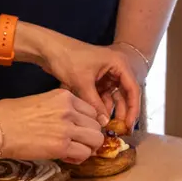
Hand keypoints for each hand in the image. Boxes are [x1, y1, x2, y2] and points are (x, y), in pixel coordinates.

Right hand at [0, 90, 105, 162]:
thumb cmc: (9, 114)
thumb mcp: (40, 101)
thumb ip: (59, 109)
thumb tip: (70, 123)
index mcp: (64, 96)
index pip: (91, 110)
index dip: (87, 123)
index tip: (79, 131)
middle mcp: (69, 110)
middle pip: (97, 125)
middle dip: (90, 137)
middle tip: (78, 144)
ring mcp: (67, 128)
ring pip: (96, 140)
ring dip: (87, 148)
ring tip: (73, 152)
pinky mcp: (61, 146)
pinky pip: (84, 153)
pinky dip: (79, 158)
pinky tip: (67, 157)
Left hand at [21, 26, 141, 127]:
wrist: (48, 49)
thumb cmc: (67, 59)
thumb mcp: (82, 83)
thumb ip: (95, 104)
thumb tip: (105, 124)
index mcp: (118, 64)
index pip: (133, 89)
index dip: (133, 109)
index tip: (129, 126)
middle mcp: (116, 68)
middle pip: (125, 94)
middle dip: (122, 112)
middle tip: (120, 131)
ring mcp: (106, 74)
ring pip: (113, 97)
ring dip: (110, 111)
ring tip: (107, 128)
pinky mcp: (96, 79)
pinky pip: (103, 96)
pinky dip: (101, 106)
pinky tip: (97, 119)